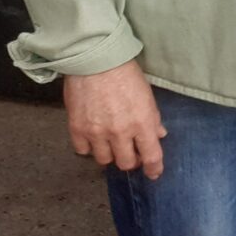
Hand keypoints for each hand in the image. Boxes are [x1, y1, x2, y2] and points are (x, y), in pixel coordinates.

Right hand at [63, 61, 166, 179]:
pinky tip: (93, 138)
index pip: (151, 156)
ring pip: (104, 160)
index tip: (154, 173)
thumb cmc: (126, 74)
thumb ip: (153, 119)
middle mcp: (119, 133)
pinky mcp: (77, 129)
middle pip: (125, 163)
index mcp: (142, 123)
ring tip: (111, 143)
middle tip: (131, 152)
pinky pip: (83, 151)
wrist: (95, 61)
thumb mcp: (147, 95)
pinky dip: (89, 147)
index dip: (153, 168)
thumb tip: (158, 135)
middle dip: (130, 160)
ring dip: (110, 154)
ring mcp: (96, 133)